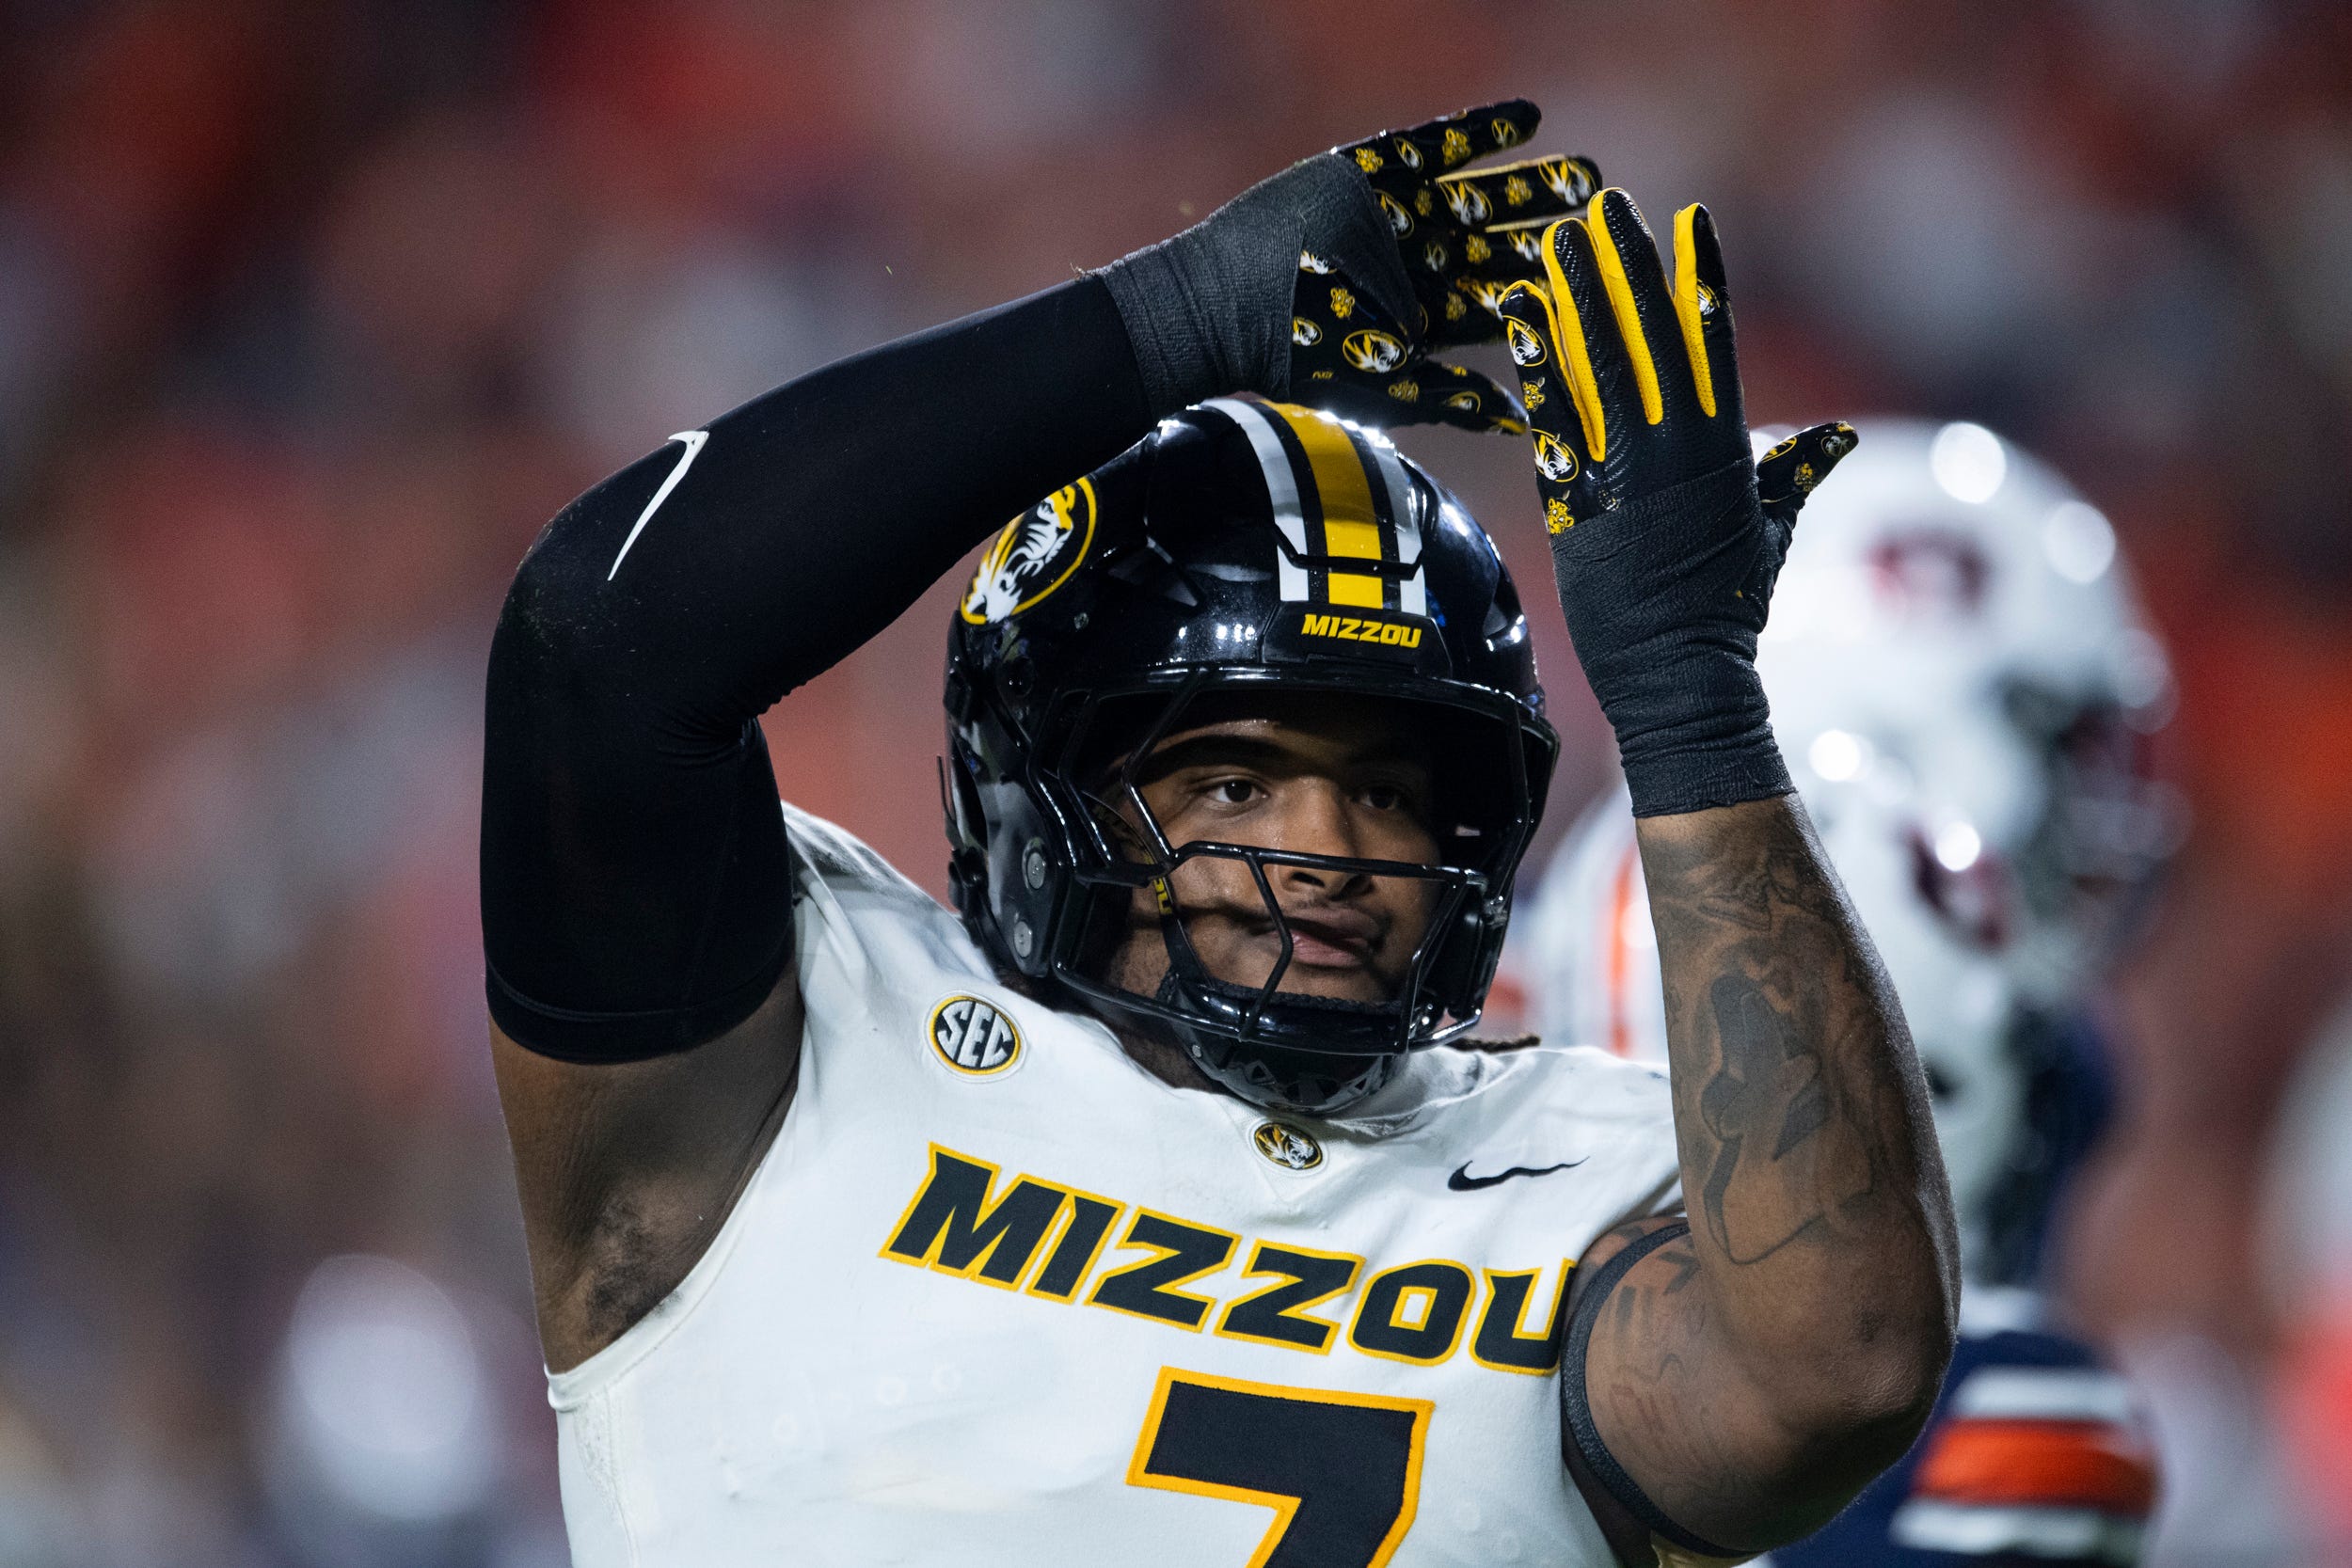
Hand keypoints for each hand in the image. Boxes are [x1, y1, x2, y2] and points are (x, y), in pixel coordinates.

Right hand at [1095, 99, 1599, 433]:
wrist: (1224, 306)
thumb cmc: (1294, 356)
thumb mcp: (1381, 386)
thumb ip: (1450, 398)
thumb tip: (1520, 422)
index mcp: (1423, 314)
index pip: (1498, 300)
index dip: (1548, 292)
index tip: (1602, 286)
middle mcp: (1417, 262)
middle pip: (1498, 244)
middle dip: (1550, 234)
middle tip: (1609, 222)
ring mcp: (1397, 213)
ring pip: (1480, 195)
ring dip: (1532, 184)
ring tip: (1586, 177)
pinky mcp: (1373, 170)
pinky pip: (1437, 146)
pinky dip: (1482, 131)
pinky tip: (1531, 117)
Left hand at [1492, 191, 1855, 814]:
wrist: (1681, 674)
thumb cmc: (1729, 611)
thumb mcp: (1771, 533)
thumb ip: (1795, 473)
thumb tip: (1834, 434)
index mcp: (1726, 447)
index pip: (1715, 342)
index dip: (1699, 277)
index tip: (1688, 219)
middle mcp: (1679, 449)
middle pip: (1651, 337)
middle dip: (1626, 266)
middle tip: (1602, 206)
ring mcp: (1628, 473)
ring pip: (1600, 365)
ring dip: (1576, 296)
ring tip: (1554, 241)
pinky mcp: (1581, 502)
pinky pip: (1552, 419)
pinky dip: (1535, 365)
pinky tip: (1516, 317)